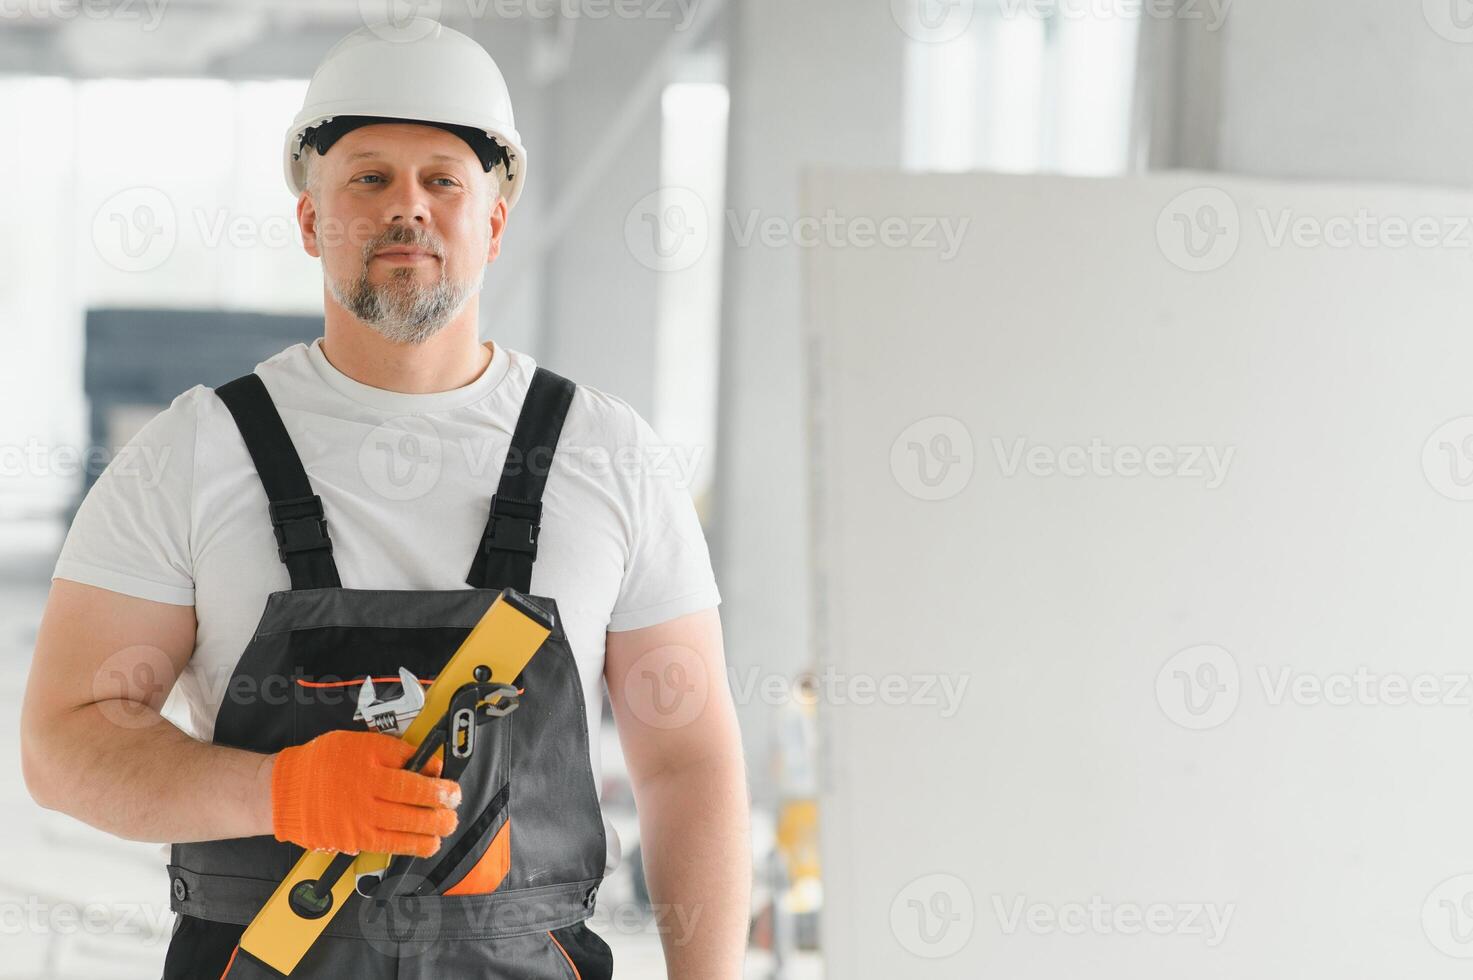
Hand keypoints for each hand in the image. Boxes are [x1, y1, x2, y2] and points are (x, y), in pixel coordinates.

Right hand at [269, 729, 460, 857]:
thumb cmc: (320, 764)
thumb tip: (422, 764)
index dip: (433, 770)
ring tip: (448, 822)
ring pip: (409, 823)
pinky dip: (415, 846)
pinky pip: (393, 845)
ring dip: (436, 824)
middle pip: (416, 794)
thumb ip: (389, 751)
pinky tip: (430, 843)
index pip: (410, 763)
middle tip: (455, 799)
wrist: (285, 791)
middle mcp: (367, 787)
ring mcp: (362, 816)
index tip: (443, 774)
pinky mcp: (356, 839)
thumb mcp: (356, 742)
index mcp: (367, 758)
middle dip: (443, 799)